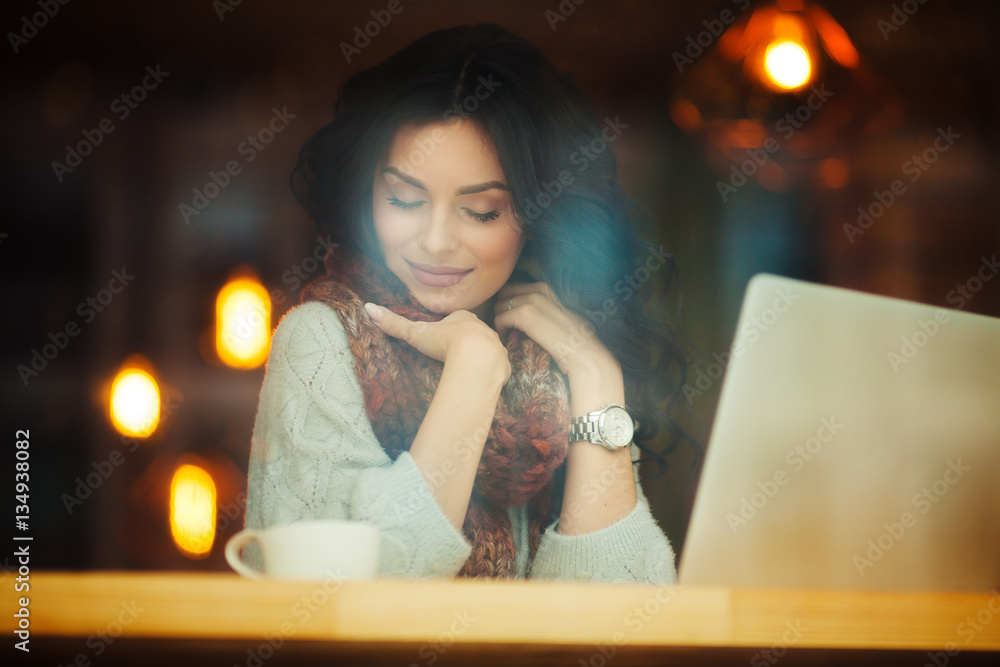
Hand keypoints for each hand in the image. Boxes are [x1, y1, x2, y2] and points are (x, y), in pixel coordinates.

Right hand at [364, 303, 510, 379]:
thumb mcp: (416, 333)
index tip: (442, 336)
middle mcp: (482, 328)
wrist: (477, 358)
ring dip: (480, 355)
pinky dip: (490, 371)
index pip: (457, 318)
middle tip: (455, 352)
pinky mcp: (502, 363)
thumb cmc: (446, 342)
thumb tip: (368, 307)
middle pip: (474, 332)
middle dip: (467, 340)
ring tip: (469, 367)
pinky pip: (496, 366)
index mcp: (464, 318)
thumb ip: (394, 323)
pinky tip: (481, 377)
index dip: (450, 326)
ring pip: (488, 348)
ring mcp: (495, 345)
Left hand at [492, 283, 618, 378]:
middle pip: (504, 294)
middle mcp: (539, 289)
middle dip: (501, 309)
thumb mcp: (558, 315)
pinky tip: (508, 340)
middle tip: (505, 327)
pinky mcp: (525, 314)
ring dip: (500, 320)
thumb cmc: (572, 340)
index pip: (513, 286)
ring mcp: (532, 300)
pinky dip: (501, 330)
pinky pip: (500, 318)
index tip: (508, 316)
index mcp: (546, 288)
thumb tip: (523, 312)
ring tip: (507, 334)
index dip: (507, 301)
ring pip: (500, 306)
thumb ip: (542, 308)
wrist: (584, 353)